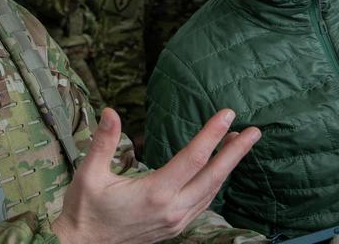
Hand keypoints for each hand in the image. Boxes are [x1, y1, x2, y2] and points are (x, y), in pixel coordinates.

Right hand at [52, 108, 260, 243]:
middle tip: (254, 132)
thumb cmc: (84, 210)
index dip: (212, 134)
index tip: (227, 115)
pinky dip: (215, 184)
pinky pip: (203, 203)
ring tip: (238, 144)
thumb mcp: (89, 174)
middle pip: (213, 176)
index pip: (193, 158)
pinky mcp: (174, 227)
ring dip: (227, 167)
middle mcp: (172, 209)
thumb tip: (111, 112)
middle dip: (236, 152)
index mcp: (154, 193)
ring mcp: (175, 221)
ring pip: (211, 191)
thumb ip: (103, 141)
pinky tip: (217, 172)